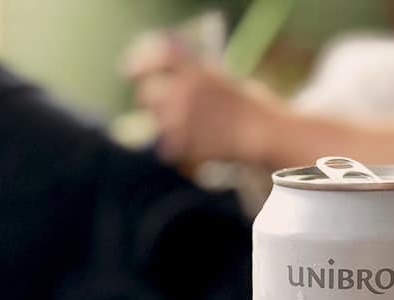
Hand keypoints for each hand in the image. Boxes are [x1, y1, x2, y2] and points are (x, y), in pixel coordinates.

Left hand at [123, 33, 281, 166]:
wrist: (265, 133)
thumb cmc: (251, 108)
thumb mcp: (223, 81)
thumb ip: (194, 78)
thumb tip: (171, 84)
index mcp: (194, 69)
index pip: (156, 56)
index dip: (139, 62)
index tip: (129, 70)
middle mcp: (182, 90)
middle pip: (145, 95)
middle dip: (150, 102)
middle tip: (160, 109)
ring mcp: (180, 118)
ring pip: (156, 124)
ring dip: (165, 127)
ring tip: (187, 131)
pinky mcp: (182, 144)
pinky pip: (165, 147)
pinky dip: (176, 149)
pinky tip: (194, 147)